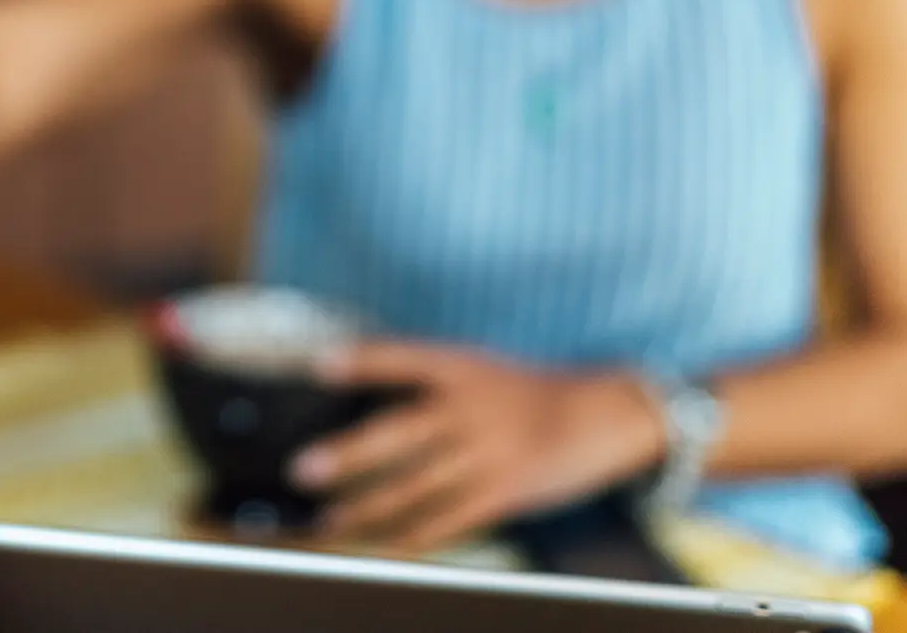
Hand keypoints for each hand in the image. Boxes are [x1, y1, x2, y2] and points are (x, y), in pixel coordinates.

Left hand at [287, 342, 667, 553]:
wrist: (604, 415)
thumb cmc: (527, 391)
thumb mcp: (480, 369)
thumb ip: (430, 384)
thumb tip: (363, 407)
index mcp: (463, 366)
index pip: (404, 358)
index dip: (363, 360)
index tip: (319, 365)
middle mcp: (473, 408)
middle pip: (400, 432)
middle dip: (348, 454)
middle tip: (302, 468)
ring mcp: (490, 452)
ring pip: (416, 485)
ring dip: (366, 507)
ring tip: (327, 522)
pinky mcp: (505, 492)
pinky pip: (450, 519)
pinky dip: (412, 536)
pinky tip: (382, 548)